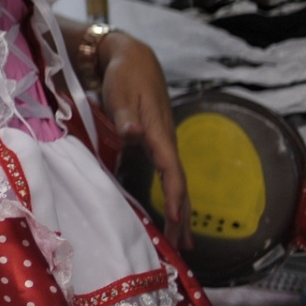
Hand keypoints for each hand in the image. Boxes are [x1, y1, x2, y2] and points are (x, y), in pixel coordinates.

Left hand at [100, 33, 193, 249]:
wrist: (132, 57)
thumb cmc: (125, 75)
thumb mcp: (121, 92)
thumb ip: (125, 114)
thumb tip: (133, 133)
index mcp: (159, 133)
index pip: (171, 171)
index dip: (174, 196)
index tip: (175, 220)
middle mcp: (165, 141)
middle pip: (179, 184)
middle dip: (182, 215)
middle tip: (184, 247)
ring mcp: (162, 143)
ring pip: (175, 182)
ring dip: (179, 210)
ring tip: (182, 240)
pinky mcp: (155, 142)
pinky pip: (167, 175)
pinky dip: (171, 196)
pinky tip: (168, 211)